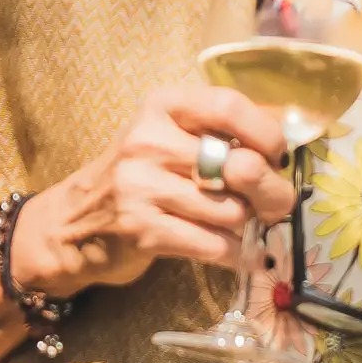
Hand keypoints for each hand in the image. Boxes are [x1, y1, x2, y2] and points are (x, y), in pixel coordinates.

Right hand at [4, 84, 299, 300]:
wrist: (70, 225)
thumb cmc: (134, 176)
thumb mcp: (166, 137)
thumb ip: (218, 130)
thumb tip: (292, 127)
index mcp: (162, 108)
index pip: (228, 106)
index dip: (266, 133)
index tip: (278, 155)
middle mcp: (149, 142)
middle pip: (239, 166)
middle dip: (272, 191)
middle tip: (278, 203)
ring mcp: (142, 188)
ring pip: (231, 211)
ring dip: (250, 225)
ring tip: (247, 225)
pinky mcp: (143, 231)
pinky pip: (214, 245)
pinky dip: (239, 255)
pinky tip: (245, 256)